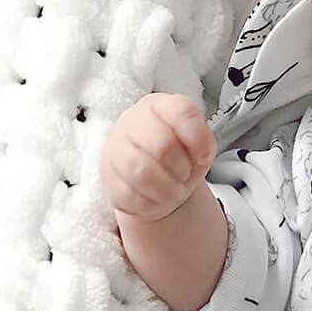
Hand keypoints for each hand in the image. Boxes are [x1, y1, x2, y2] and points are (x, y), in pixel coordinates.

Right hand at [100, 93, 216, 221]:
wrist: (158, 183)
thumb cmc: (180, 158)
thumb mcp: (200, 146)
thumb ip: (203, 142)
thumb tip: (201, 152)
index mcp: (159, 106)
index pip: (181, 111)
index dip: (198, 138)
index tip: (202, 156)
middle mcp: (132, 121)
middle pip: (163, 146)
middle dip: (182, 169)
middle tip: (184, 176)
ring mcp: (115, 148)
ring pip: (143, 173)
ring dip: (168, 190)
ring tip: (173, 191)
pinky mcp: (108, 177)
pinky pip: (131, 196)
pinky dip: (151, 204)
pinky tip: (154, 197)